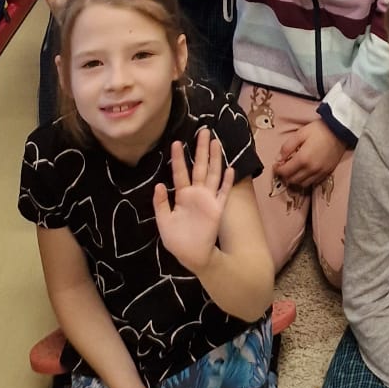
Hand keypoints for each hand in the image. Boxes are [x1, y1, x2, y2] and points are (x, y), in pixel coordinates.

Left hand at [153, 130, 233, 273]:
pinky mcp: (218, 208)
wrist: (193, 256)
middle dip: (201, 149)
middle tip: (203, 131)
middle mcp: (196, 193)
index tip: (177, 142)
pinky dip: (226, 181)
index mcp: (182, 196)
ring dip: (215, 159)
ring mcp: (208, 200)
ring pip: (212, 174)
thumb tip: (158, 184)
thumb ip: (160, 204)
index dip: (178, 158)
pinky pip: (223, 192)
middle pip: (199, 167)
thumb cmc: (177, 241)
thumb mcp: (163, 222)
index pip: (180, 173)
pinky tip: (230, 168)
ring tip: (216, 142)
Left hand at [274, 119, 346, 189]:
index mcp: (303, 159)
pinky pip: (313, 182)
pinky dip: (306, 180)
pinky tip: (304, 172)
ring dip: (295, 180)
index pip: (285, 172)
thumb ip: (287, 147)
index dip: (277, 170)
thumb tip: (278, 159)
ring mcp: (320, 172)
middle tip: (283, 168)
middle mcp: (311, 169)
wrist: (340, 130)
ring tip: (293, 171)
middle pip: (293, 180)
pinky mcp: (327, 172)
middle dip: (285, 176)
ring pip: (302, 184)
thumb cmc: (319, 129)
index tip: (276, 166)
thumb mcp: (300, 133)